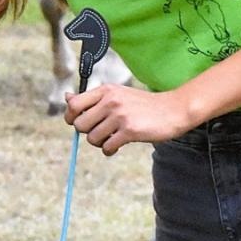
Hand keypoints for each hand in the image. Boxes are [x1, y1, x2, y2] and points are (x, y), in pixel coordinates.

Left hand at [63, 84, 194, 155]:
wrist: (174, 109)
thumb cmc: (142, 104)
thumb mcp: (116, 94)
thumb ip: (92, 98)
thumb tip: (66, 97)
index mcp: (105, 90)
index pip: (73, 104)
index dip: (72, 117)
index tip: (80, 122)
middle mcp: (110, 101)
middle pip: (79, 125)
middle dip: (87, 133)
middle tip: (100, 133)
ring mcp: (120, 115)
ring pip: (92, 138)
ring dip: (100, 143)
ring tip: (111, 139)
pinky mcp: (130, 130)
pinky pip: (107, 147)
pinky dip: (109, 150)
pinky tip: (117, 146)